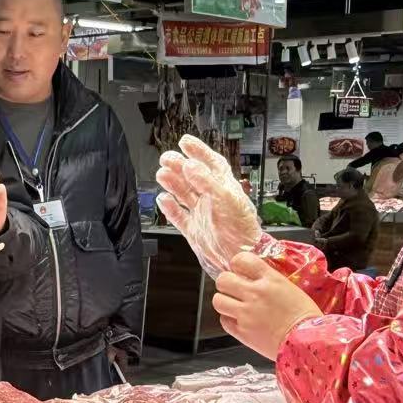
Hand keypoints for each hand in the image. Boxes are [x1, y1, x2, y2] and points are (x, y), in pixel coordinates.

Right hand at [156, 134, 261, 276]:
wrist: (238, 261)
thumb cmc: (241, 232)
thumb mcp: (226, 201)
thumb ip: (207, 182)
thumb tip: (189, 166)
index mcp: (225, 189)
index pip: (211, 164)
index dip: (199, 151)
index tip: (185, 142)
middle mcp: (213, 200)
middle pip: (193, 177)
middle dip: (179, 165)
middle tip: (167, 158)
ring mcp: (202, 215)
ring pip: (184, 194)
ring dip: (173, 183)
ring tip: (162, 173)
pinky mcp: (194, 231)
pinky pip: (179, 216)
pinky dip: (170, 207)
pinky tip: (163, 199)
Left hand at [212, 251, 323, 360]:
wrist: (306, 341)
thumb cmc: (306, 317)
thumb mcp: (291, 289)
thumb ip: (271, 282)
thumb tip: (258, 280)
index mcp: (270, 279)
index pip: (242, 260)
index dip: (237, 263)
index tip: (238, 269)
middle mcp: (254, 293)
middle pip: (223, 279)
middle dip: (226, 283)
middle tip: (233, 289)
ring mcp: (246, 313)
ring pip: (218, 300)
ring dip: (224, 301)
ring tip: (233, 306)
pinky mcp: (242, 331)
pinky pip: (224, 321)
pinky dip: (229, 320)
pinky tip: (239, 321)